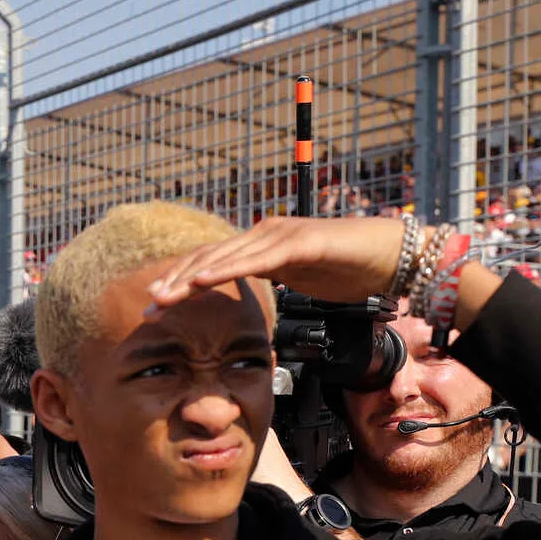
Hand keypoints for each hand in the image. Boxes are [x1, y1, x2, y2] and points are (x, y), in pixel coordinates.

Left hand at [147, 216, 408, 309]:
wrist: (392, 255)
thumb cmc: (349, 267)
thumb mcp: (300, 279)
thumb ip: (274, 280)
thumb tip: (253, 295)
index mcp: (262, 246)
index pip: (212, 263)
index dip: (181, 281)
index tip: (155, 305)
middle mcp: (266, 234)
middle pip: (210, 258)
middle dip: (175, 280)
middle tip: (148, 304)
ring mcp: (282, 235)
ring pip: (227, 257)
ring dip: (191, 277)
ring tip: (164, 295)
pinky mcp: (301, 244)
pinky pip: (257, 259)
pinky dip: (227, 270)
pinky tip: (203, 281)